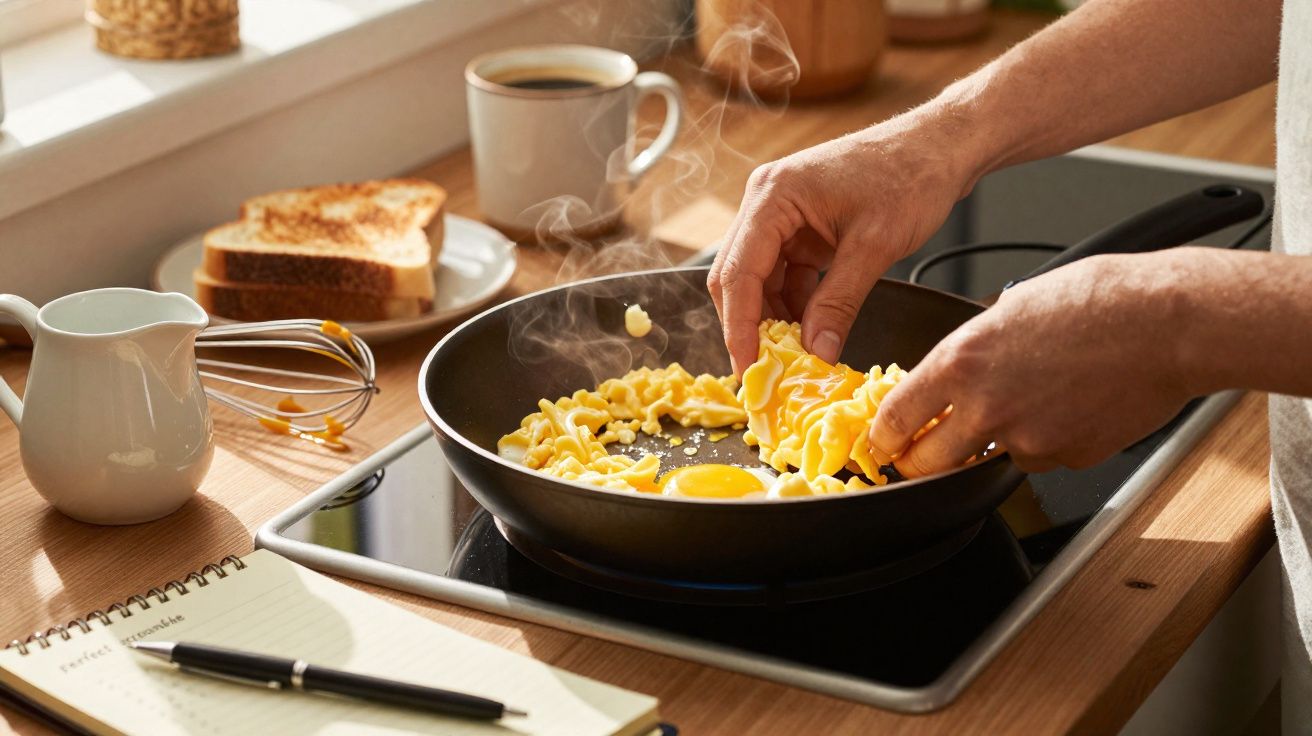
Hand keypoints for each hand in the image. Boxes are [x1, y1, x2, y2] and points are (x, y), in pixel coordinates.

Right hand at [707, 114, 978, 375]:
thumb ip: (839, 302)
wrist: (939, 145)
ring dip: (772, 318)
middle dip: (748, 326)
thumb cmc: (911, 176)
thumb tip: (815, 353)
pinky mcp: (800, 226)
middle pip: (736, 276)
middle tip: (763, 372)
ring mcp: (781, 214)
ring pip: (757, 279)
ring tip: (791, 357)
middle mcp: (766, 201)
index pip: (738, 272)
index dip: (739, 326)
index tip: (748, 369)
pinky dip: (793, 304)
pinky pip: (783, 273)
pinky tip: (810, 330)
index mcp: (774, 196)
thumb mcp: (874, 246)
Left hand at [868, 250, 1205, 476]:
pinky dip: (1042, 442)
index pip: (895, 418)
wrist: (1166, 323)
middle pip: (925, 463)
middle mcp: (986, 407)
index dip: (883, 437)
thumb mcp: (1010, 308)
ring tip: (1023, 404)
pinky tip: (1065, 407)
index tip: (882, 441)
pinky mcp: (1065, 457)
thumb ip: (971, 348)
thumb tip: (953, 371)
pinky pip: (1037, 458)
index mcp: (961, 363)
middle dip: (919, 461)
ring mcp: (1026, 439)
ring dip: (988, 446)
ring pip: (986, 459)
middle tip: (922, 452)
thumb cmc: (1098, 300)